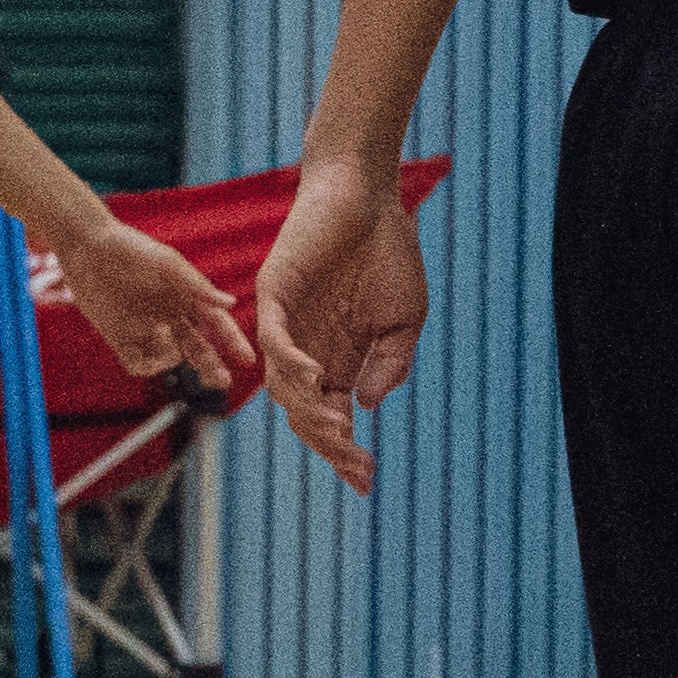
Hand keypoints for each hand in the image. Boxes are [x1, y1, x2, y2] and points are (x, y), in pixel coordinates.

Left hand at [58, 216, 253, 402]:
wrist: (87, 248)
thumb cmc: (131, 248)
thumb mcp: (167, 263)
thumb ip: (197, 285)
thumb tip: (231, 304)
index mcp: (186, 297)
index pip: (216, 325)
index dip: (233, 342)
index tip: (248, 360)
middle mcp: (169, 315)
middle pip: (198, 348)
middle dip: (212, 365)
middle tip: (223, 381)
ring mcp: (145, 328)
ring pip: (171, 358)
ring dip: (175, 358)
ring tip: (170, 344)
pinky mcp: (120, 338)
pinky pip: (138, 363)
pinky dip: (148, 365)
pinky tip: (150, 356)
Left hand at [250, 160, 426, 495]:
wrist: (370, 197)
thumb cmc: (387, 253)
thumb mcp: (404, 320)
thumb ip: (391, 363)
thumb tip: (369, 404)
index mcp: (335, 359)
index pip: (329, 417)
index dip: (344, 452)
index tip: (366, 481)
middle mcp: (304, 348)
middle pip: (303, 412)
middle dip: (328, 444)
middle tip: (356, 464)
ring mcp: (285, 323)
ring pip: (282, 385)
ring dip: (309, 411)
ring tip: (338, 432)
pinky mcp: (273, 293)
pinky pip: (273, 338)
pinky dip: (290, 362)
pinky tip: (315, 380)